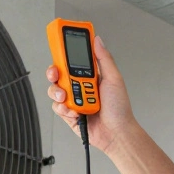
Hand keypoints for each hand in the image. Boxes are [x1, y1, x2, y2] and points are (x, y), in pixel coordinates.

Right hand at [45, 35, 135, 153]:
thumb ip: (103, 58)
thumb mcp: (114, 78)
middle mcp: (79, 86)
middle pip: (58, 74)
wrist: (116, 133)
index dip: (63, 54)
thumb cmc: (119, 108)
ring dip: (59, 93)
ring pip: (55, 90)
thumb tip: (97, 40)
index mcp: (90, 76)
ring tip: (69, 98)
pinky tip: (75, 111)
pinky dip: (63, 109)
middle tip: (56, 75)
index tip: (58, 47)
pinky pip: (57, 107)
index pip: (72, 60)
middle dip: (54, 73)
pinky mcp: (68, 114)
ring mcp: (73, 100)